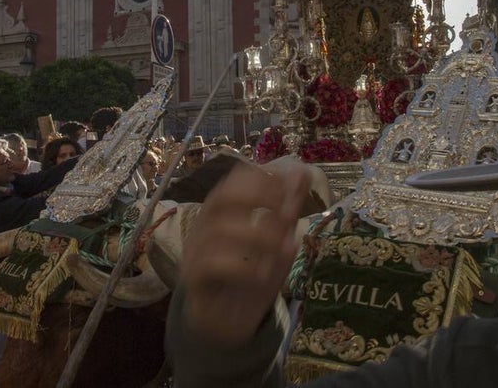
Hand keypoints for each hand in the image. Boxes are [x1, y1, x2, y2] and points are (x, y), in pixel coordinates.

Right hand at [179, 161, 308, 348]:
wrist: (226, 324)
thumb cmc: (249, 276)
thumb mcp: (275, 242)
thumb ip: (286, 210)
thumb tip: (302, 172)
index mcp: (221, 214)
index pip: (231, 182)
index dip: (258, 180)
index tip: (286, 187)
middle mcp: (204, 229)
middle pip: (218, 198)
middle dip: (254, 197)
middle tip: (285, 211)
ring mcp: (195, 254)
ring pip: (216, 232)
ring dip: (256, 235)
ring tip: (282, 247)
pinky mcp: (194, 282)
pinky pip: (209, 266)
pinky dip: (241, 266)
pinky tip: (262, 274)